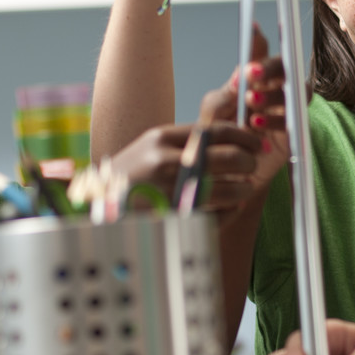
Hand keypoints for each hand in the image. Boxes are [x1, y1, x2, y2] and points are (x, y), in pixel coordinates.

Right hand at [108, 122, 262, 210]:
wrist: (98, 209)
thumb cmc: (132, 176)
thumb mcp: (153, 146)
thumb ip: (190, 139)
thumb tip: (237, 134)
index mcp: (161, 140)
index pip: (217, 131)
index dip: (245, 136)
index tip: (256, 143)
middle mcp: (166, 164)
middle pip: (230, 158)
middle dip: (249, 162)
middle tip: (252, 165)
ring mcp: (170, 196)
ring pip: (230, 189)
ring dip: (245, 188)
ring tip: (244, 188)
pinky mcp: (176, 223)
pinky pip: (219, 216)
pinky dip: (231, 211)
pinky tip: (230, 207)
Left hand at [199, 25, 289, 195]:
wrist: (224, 177)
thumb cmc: (217, 140)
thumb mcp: (212, 116)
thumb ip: (223, 96)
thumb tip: (239, 78)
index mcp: (253, 80)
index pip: (260, 54)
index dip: (259, 41)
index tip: (252, 29)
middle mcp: (274, 90)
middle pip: (286, 67)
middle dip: (271, 66)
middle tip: (252, 73)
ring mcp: (286, 110)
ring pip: (296, 91)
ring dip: (275, 93)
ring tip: (251, 102)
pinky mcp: (293, 132)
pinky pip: (295, 119)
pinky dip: (275, 119)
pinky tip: (256, 125)